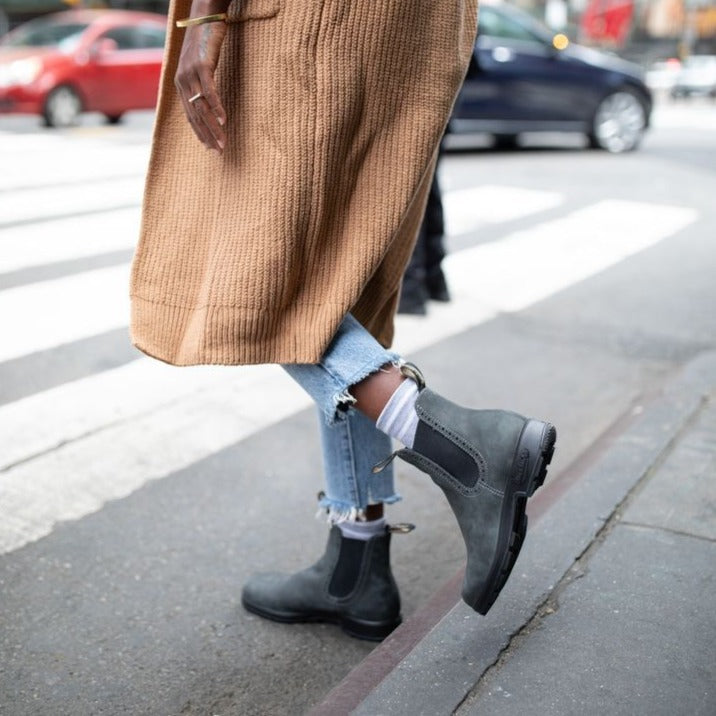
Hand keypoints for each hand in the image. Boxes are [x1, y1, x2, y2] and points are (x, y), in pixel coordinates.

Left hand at [174, 16, 227, 152]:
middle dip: (208, 135)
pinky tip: (224, 119)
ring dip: (214, 127)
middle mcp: (182, 81)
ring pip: (202, 107)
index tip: (210, 147)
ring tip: (223, 141)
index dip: (200, 133)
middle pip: (196, 115)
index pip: (190, 116)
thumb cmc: (204, 42)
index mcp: (181, 84)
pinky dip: (217, 107)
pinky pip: (209, 91)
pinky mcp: (202, 66)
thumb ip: (201, 84)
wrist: (203, 17)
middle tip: (219, 151)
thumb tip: (208, 100)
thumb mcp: (200, 66)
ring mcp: (191, 74)